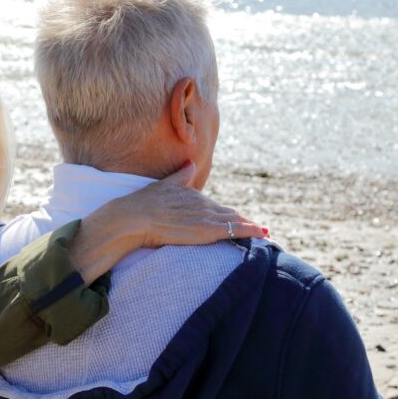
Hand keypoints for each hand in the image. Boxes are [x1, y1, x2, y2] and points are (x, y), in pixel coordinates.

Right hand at [68, 162, 267, 283]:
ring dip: (249, 227)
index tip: (239, 218)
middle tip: (259, 229)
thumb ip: (178, 177)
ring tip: (263, 233)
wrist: (134, 218)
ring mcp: (206, 217)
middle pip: (228, 213)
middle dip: (242, 221)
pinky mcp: (207, 230)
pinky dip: (249, 231)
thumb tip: (190, 164)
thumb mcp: (162, 186)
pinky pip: (234, 230)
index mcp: (192, 195)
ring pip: (234, 221)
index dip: (228, 214)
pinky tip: (261, 234)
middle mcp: (202, 204)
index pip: (215, 206)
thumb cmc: (142, 205)